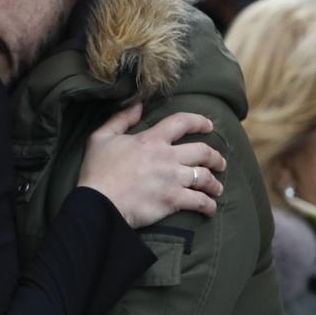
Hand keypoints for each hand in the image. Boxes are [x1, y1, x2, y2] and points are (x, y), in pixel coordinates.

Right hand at [77, 102, 226, 227]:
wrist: (97, 203)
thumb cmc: (96, 172)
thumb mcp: (100, 138)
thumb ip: (120, 119)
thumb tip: (138, 106)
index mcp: (151, 139)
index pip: (182, 122)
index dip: (199, 121)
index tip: (209, 126)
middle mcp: (167, 157)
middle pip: (202, 151)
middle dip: (215, 157)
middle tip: (219, 162)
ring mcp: (172, 179)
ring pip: (205, 177)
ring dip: (215, 183)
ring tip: (217, 187)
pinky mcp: (173, 200)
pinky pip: (199, 201)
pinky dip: (208, 205)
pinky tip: (210, 208)